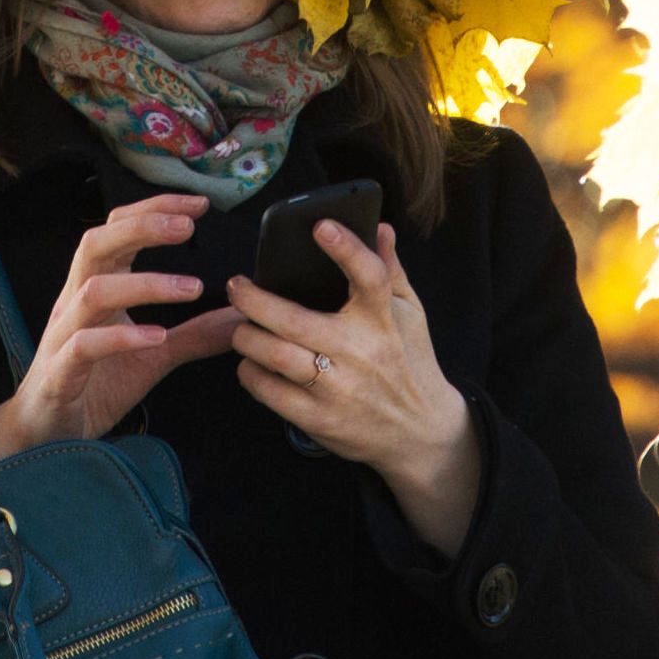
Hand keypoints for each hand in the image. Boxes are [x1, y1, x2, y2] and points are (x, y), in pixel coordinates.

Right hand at [0, 193, 243, 471]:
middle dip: (142, 227)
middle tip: (188, 227)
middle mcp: (75, 302)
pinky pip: (86, 345)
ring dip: (145, 284)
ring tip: (191, 289)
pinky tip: (157, 337)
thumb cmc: (94, 386)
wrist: (46, 437)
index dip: (155, 209)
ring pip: (94, 291)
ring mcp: (64, 335)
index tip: (199, 205)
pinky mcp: (60, 373)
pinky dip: (123, 337)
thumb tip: (241, 317)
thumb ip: (194, 334)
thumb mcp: (154, 357)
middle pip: (96, 243)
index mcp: (94, 288)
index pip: (118, 229)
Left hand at [229, 220, 481, 558]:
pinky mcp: (320, 419)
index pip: (369, 277)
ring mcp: (338, 388)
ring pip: (274, 356)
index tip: (320, 226)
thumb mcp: (410, 314)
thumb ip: (391, 270)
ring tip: (240, 326)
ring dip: (246, 337)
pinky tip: (250, 362)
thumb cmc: (411, 362)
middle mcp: (359, 352)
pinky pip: (270, 392)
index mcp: (382, 320)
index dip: (345, 249)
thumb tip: (380, 227)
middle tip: (236, 286)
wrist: (421, 433)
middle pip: (294, 320)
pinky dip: (251, 373)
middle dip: (253, 300)